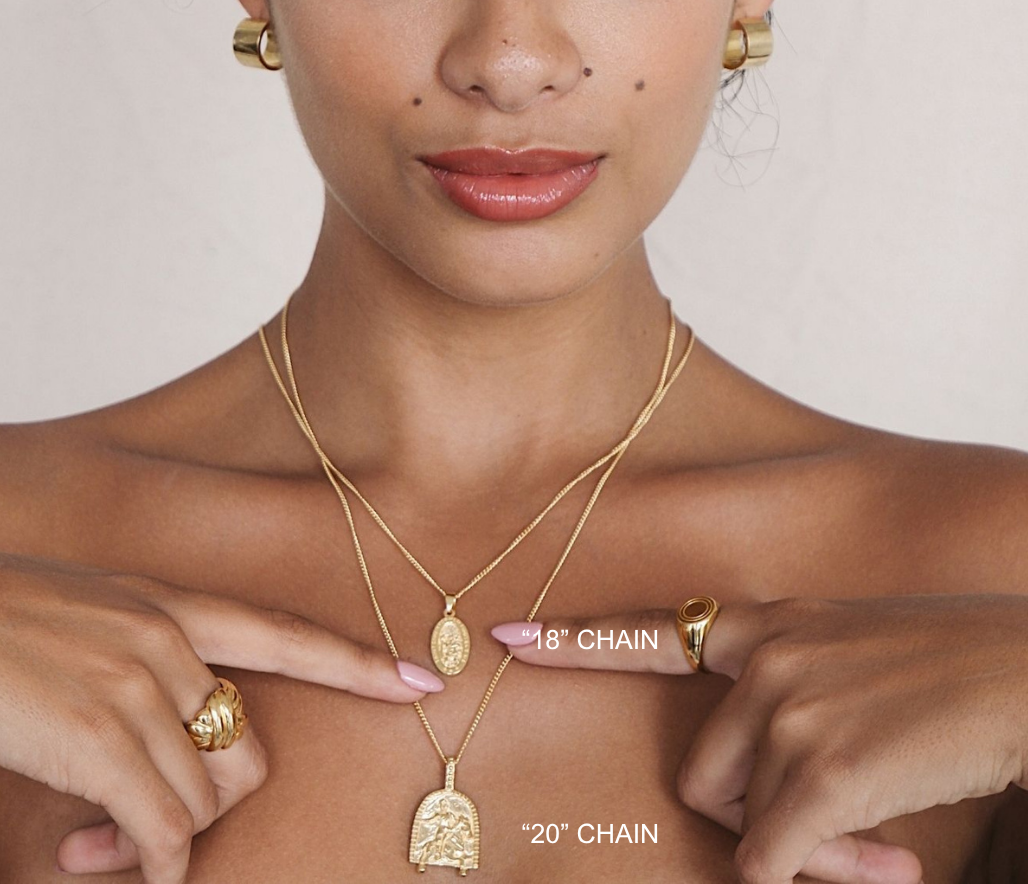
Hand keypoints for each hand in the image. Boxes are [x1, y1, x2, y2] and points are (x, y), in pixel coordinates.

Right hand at [0, 544, 443, 883]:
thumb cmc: (0, 616)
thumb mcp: (94, 613)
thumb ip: (150, 657)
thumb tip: (183, 723)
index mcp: (173, 606)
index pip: (288, 636)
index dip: (358, 664)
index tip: (420, 680)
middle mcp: (170, 643)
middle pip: (246, 754)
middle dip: (214, 804)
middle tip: (154, 827)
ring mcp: (137, 689)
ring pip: (203, 798)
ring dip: (163, 841)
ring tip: (101, 840)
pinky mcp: (98, 740)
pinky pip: (162, 829)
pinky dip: (154, 865)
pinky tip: (118, 865)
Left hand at [491, 593, 1027, 883]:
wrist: (1023, 670)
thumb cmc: (943, 665)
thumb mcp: (845, 651)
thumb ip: (786, 693)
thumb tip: (758, 795)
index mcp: (764, 624)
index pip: (650, 631)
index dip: (574, 641)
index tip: (507, 637)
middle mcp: (762, 660)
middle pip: (697, 774)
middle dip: (749, 809)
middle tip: (828, 809)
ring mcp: (786, 711)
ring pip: (739, 822)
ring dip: (798, 842)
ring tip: (875, 820)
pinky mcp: (818, 770)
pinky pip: (769, 860)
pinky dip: (815, 874)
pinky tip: (888, 855)